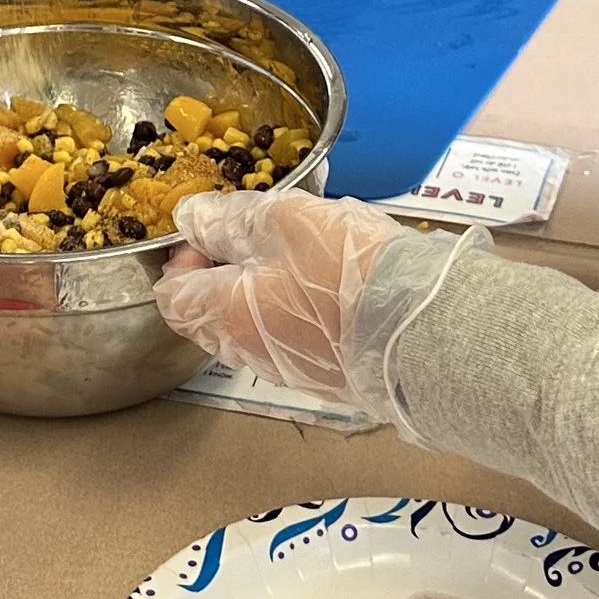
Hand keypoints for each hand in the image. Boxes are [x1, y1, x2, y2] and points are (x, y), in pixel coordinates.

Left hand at [155, 187, 398, 399]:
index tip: (216, 232)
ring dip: (265, 290)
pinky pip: (294, 341)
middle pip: (211, 314)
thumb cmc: (349, 271)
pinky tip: (334, 286)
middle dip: (226, 272)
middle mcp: (249, 354)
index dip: (184, 257)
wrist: (426, 330)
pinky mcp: (328, 378)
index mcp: (228, 316)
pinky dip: (299, 312)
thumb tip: (191, 220)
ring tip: (306, 255)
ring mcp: (290, 371)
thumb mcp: (283, 222)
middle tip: (264, 237)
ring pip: (254, 327)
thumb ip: (229, 221)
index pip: (172, 296)